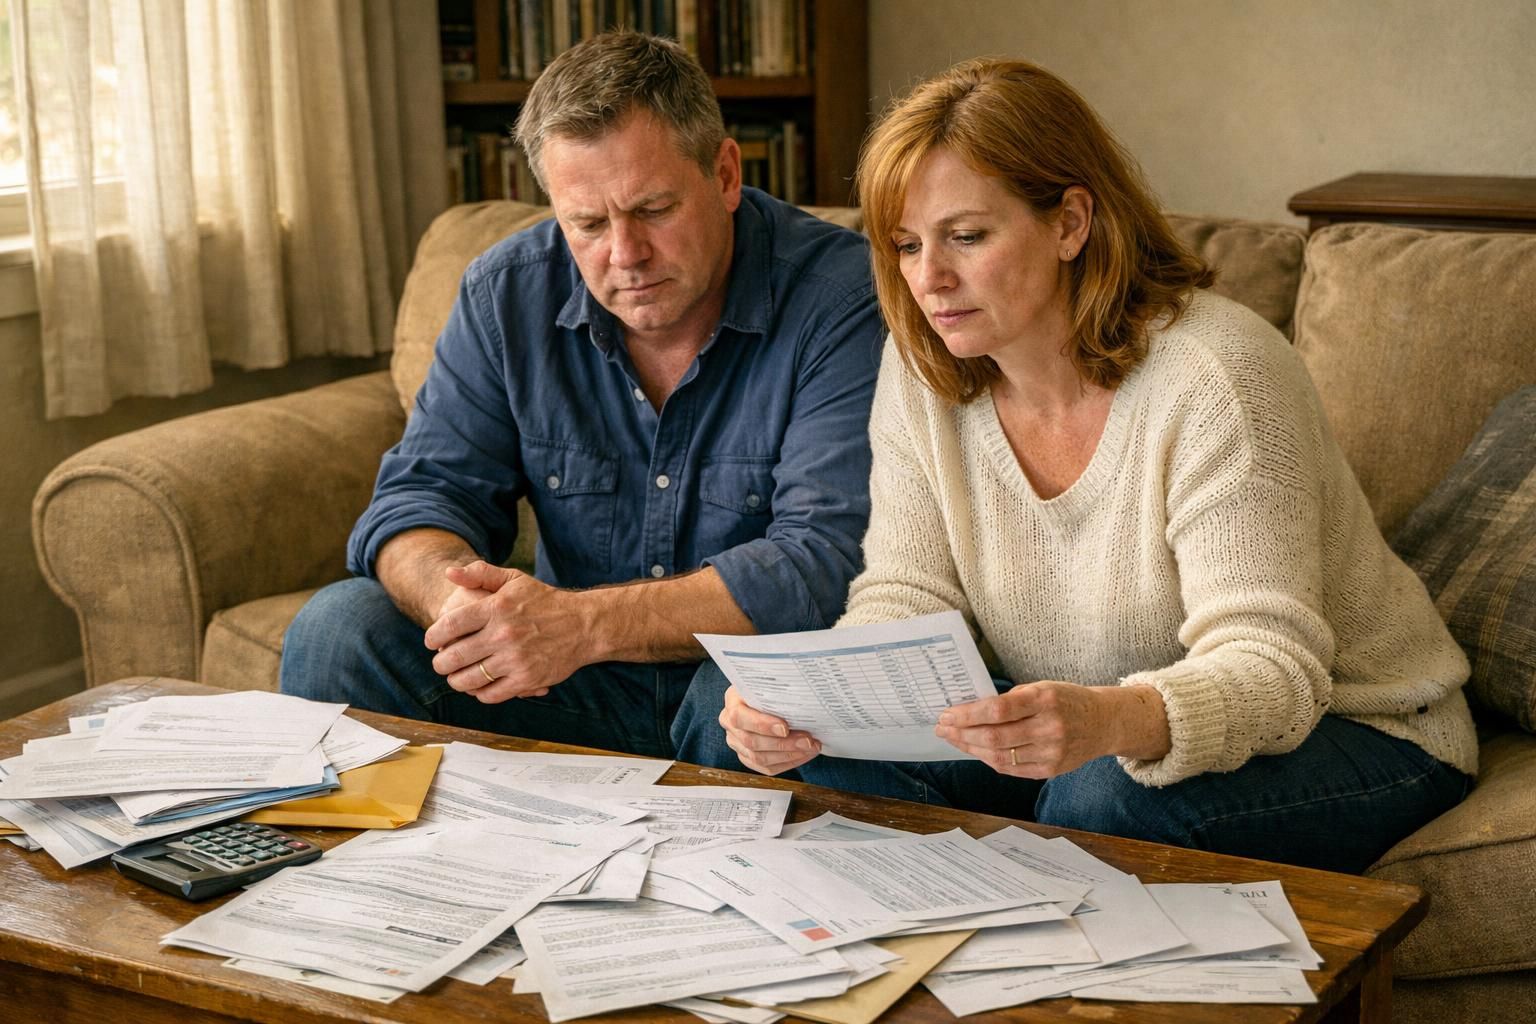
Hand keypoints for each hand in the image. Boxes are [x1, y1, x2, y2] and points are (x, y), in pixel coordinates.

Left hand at [423, 561, 590, 701]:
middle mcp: (503, 634)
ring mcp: (515, 659)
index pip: (449, 625)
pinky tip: (479, 686)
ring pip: (468, 679)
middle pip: (454, 656)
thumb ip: (480, 573)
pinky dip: (479, 693)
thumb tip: (449, 572)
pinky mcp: (526, 679)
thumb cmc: (545, 601)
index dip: (433, 637)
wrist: (584, 625)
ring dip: (456, 681)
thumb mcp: (514, 579)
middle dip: (440, 663)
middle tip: (441, 663)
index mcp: (496, 608)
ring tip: (456, 676)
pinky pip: (490, 694)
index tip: (432, 641)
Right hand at [718, 686, 820, 775]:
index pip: (740, 717)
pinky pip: (766, 768)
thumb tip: (802, 692)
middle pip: (752, 741)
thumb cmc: (770, 687)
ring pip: (759, 758)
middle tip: (808, 741)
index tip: (785, 728)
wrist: (765, 695)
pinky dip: (788, 763)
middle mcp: (730, 724)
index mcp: (732, 701)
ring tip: (810, 747)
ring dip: (789, 755)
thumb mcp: (771, 681)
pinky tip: (803, 755)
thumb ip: (779, 687)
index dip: (762, 725)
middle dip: (784, 744)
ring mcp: (736, 742)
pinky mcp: (747, 756)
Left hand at [935, 680, 1127, 778]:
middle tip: (943, 728)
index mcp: (1045, 699)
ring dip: (971, 749)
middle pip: (994, 737)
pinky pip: (1011, 769)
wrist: (1103, 723)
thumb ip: (1010, 700)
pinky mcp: (1051, 770)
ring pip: (1000, 756)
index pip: (997, 710)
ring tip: (955, 740)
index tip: (947, 714)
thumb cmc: (1067, 700)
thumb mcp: (1041, 687)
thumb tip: (971, 710)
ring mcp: (1052, 752)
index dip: (968, 714)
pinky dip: (989, 760)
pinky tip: (976, 751)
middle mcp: (1050, 727)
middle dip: (962, 733)